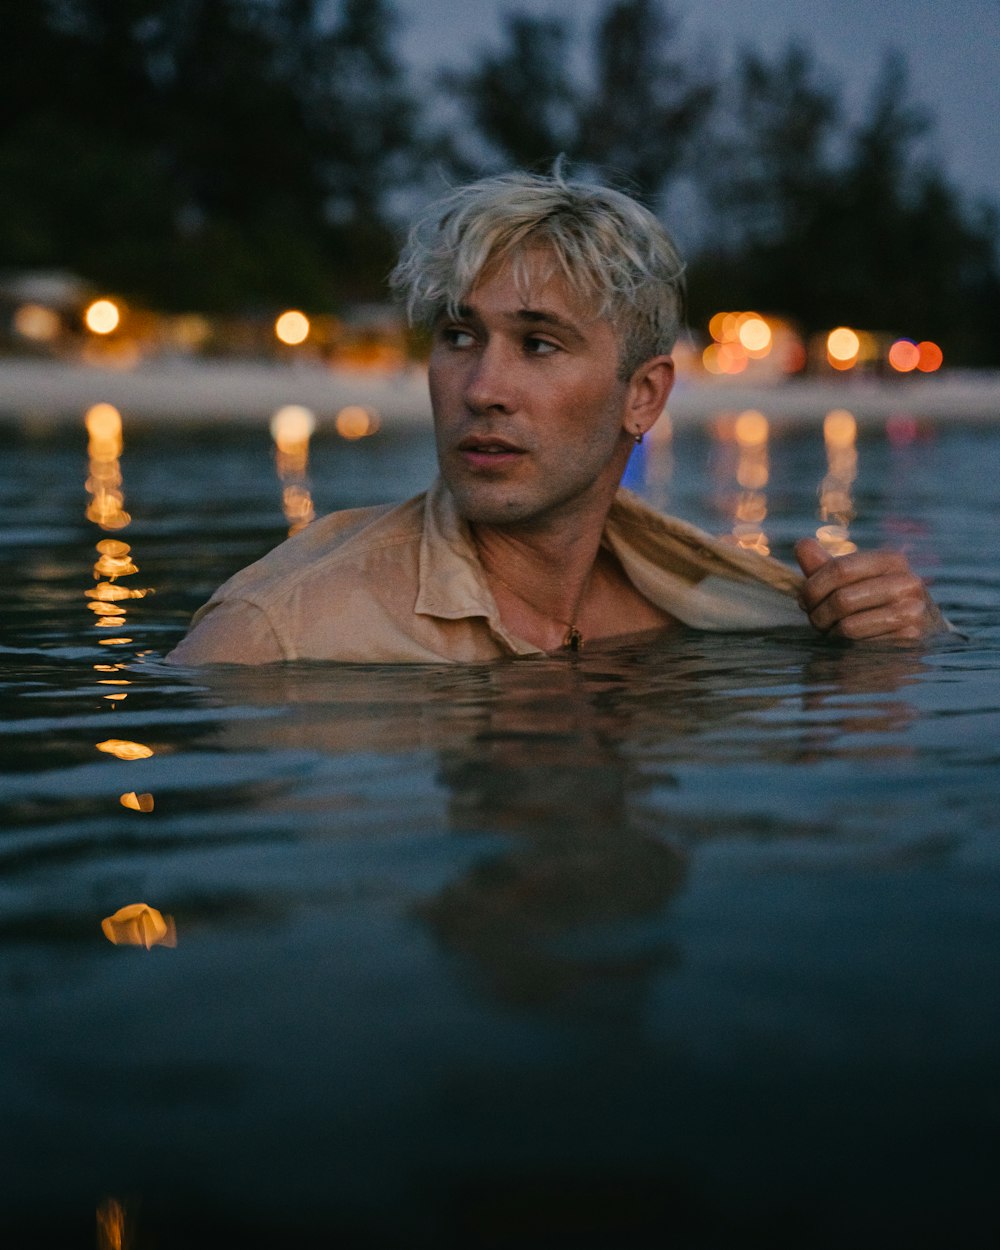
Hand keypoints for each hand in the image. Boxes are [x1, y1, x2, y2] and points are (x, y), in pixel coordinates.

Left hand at [794, 538, 944, 641]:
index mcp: (892, 560)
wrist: (920, 628)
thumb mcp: (853, 579)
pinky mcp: (910, 639)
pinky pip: (861, 646)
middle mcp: (908, 583)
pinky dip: (846, 646)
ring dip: (830, 632)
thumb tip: (802, 545)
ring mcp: (912, 612)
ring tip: (830, 630)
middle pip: (842, 599)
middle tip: (815, 620)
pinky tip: (849, 643)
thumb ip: (825, 564)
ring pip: (849, 626)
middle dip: (818, 613)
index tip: (804, 600)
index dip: (813, 586)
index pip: (840, 569)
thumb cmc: (875, 600)